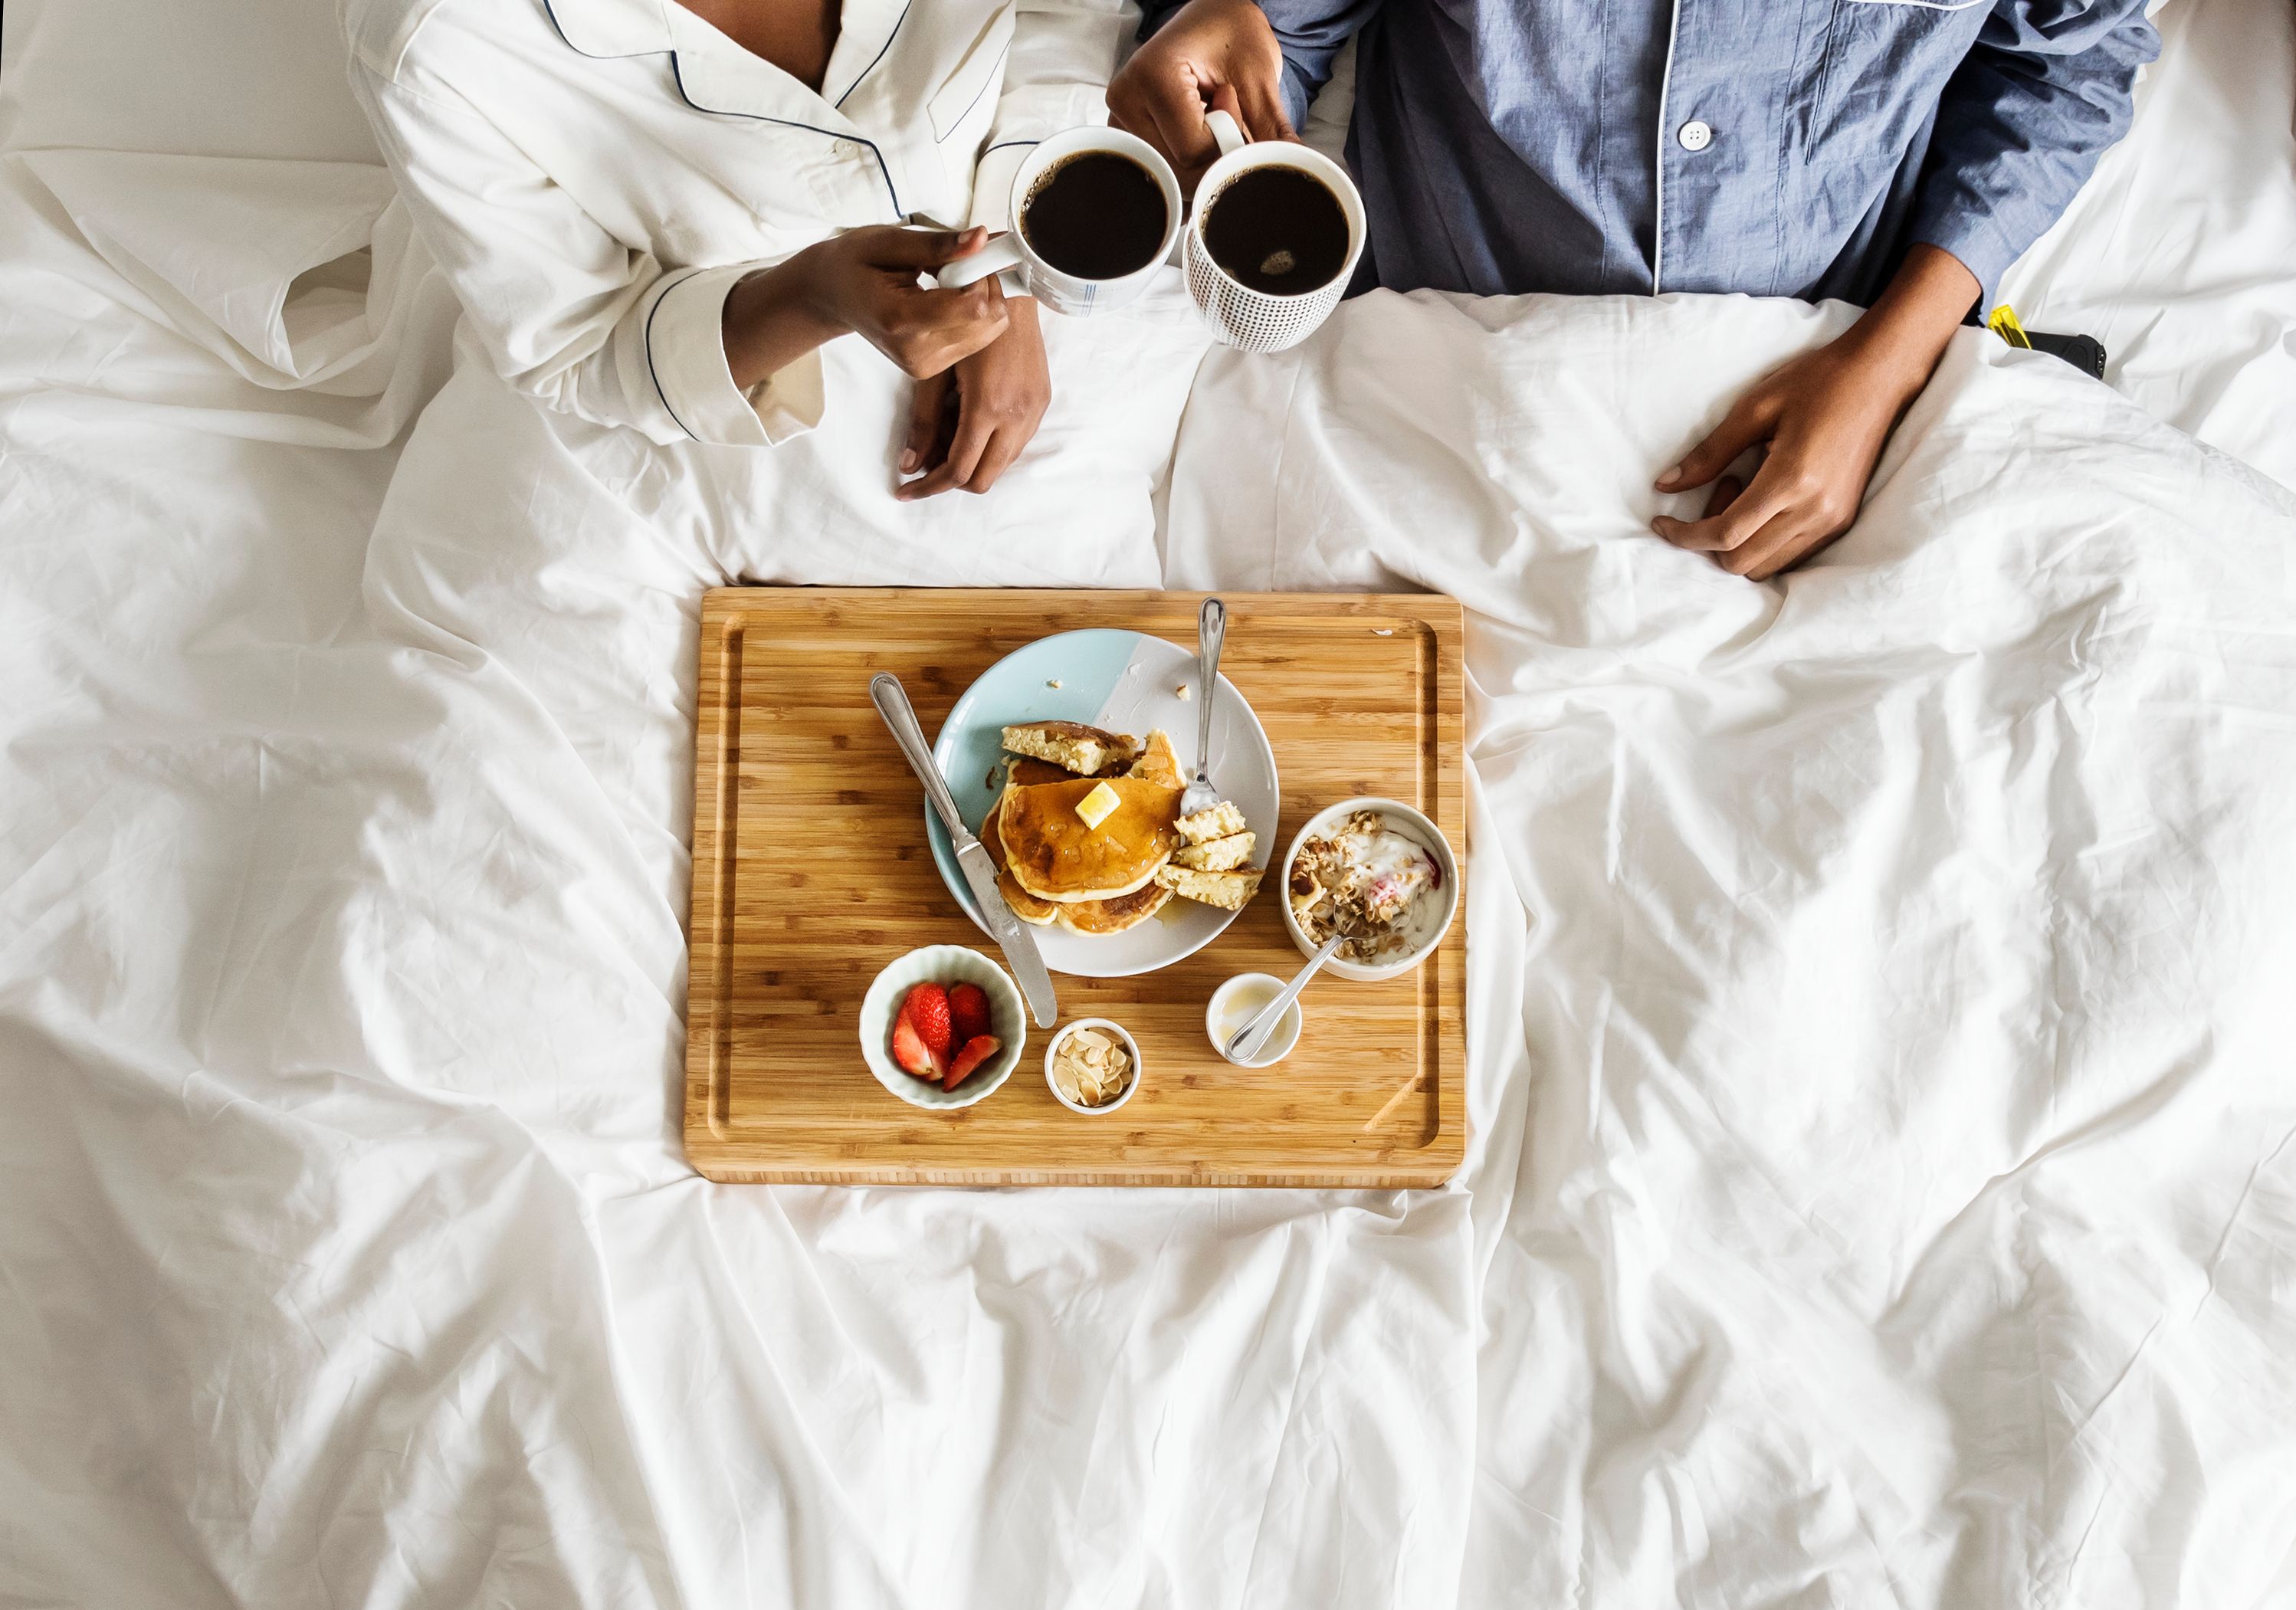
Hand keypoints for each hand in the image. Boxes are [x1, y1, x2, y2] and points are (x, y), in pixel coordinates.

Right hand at [722, 225, 1008, 390]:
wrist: (832, 296)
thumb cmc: (855, 264)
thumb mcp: (888, 241)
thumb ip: (937, 244)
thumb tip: (981, 239)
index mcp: (899, 320)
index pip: (972, 307)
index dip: (979, 274)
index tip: (962, 254)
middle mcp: (916, 352)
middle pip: (987, 321)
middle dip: (983, 284)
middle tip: (954, 264)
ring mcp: (926, 366)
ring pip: (990, 330)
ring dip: (981, 297)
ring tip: (946, 281)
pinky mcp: (934, 369)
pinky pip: (980, 338)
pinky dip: (974, 312)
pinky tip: (947, 298)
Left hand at [897, 293, 1049, 498]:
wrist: (1009, 288)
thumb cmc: (961, 321)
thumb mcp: (933, 371)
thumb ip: (923, 422)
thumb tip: (909, 466)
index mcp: (988, 406)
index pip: (959, 471)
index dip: (929, 487)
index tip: (906, 491)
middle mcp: (1017, 415)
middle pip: (984, 479)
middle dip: (951, 482)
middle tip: (924, 467)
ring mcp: (1034, 410)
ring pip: (1002, 464)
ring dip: (972, 462)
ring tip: (944, 438)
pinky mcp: (1041, 402)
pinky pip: (1016, 443)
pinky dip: (990, 446)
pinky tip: (969, 423)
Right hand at [1107, 0, 1293, 189]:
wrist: (1212, 19)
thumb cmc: (1231, 36)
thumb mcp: (1258, 78)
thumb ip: (1271, 129)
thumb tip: (1291, 166)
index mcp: (1152, 76)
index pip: (1192, 150)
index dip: (1226, 137)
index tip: (1230, 97)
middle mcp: (1125, 99)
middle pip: (1178, 168)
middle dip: (1213, 155)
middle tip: (1220, 110)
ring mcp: (1119, 118)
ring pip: (1169, 173)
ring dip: (1199, 159)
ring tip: (1203, 115)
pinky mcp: (1123, 131)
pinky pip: (1160, 167)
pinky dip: (1185, 161)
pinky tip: (1191, 129)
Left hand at [1653, 244, 1979, 579]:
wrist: (1880, 376)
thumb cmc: (1816, 382)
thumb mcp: (1754, 409)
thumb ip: (1709, 453)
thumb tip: (1665, 484)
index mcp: (1791, 480)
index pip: (1725, 534)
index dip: (1684, 535)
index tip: (1661, 521)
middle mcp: (1815, 510)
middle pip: (1741, 561)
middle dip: (1711, 538)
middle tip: (1718, 485)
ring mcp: (1833, 520)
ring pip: (1766, 567)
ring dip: (1738, 542)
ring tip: (1742, 490)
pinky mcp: (1843, 521)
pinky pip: (1791, 556)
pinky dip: (1763, 542)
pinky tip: (1765, 501)